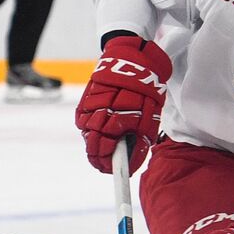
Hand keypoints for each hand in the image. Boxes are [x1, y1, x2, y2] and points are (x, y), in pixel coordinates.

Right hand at [74, 35, 172, 173]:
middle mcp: (101, 117)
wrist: (130, 60)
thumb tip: (131, 163)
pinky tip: (101, 126)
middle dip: (102, 161)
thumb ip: (140, 141)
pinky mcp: (83, 103)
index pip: (111, 155)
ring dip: (96, 145)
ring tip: (107, 145)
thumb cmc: (145, 90)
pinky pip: (84, 124)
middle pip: (95, 150)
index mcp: (120, 121)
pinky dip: (91, 129)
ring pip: (88, 139)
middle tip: (110, 165)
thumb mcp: (150, 117)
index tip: (117, 173)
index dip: (113, 168)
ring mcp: (90, 110)